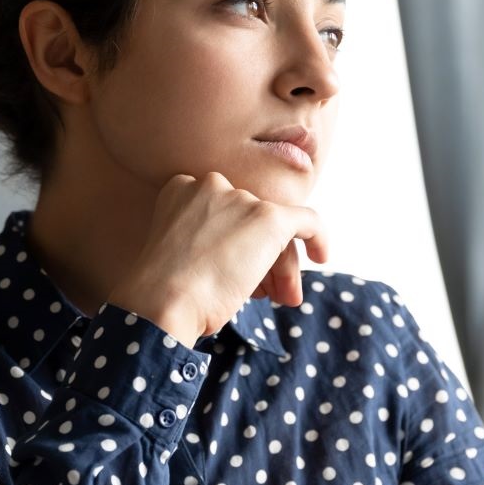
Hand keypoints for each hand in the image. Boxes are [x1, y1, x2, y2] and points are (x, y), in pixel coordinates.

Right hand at [107, 172, 330, 343]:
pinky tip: (321, 256)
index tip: (235, 276)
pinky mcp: (268, 217)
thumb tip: (242, 259)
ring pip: (274, 231)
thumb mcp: (179, 255)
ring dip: (278, 266)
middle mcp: (212, 184)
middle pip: (250, 221)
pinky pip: (307, 220)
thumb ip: (207, 242)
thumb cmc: (163, 291)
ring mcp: (241, 199)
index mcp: (182, 189)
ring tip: (279, 299)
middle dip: (259, 258)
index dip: (235, 245)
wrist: (162, 300)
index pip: (225, 213)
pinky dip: (318, 237)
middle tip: (265, 294)